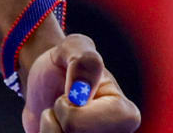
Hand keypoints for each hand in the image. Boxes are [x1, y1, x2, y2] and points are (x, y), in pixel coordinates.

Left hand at [21, 34, 139, 132]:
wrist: (47, 85)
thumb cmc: (66, 64)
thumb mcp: (74, 47)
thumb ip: (84, 61)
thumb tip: (80, 92)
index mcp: (126, 116)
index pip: (79, 125)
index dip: (67, 109)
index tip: (72, 94)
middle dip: (57, 119)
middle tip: (65, 104)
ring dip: (49, 128)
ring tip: (59, 118)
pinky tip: (55, 130)